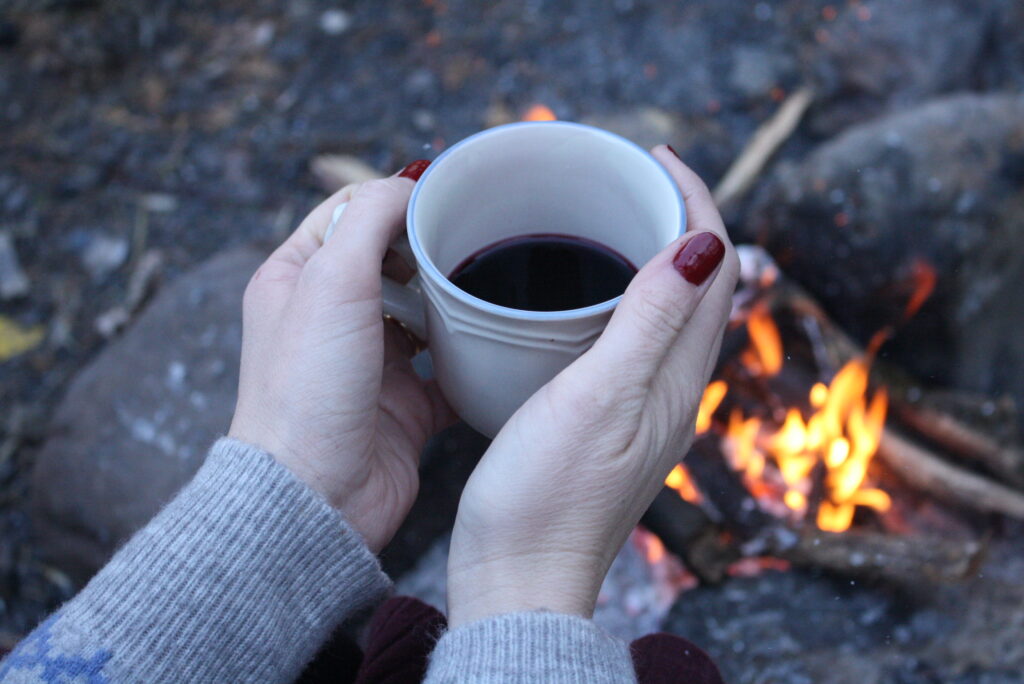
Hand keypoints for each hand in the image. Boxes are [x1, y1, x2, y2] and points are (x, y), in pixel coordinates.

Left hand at [229, 162, 454, 552]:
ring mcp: (370, 363)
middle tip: (478, 240)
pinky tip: (498, 345)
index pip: (349, 214)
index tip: (447, 196)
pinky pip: (449, 370)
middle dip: (433, 250)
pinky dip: (472, 358)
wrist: (317, 497)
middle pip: (393, 261)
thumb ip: (370, 219)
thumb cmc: (306, 393)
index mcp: (296, 280)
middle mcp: (331, 319)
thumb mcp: (330, 282)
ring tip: (492, 287)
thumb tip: (411, 183)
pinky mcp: (404, 406)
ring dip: (455, 302)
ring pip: (425, 313)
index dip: (395, 200)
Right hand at [445, 148, 737, 625]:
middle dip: (676, 221)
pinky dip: (617, 298)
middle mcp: (671, 390)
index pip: (715, 270)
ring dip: (649, 257)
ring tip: (607, 218)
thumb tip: (706, 242)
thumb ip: (650, 322)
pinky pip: (629, 340)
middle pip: (698, 286)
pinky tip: (577, 295)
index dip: (697, 204)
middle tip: (629, 178)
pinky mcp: (604, 423)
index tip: (657, 158)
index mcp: (678, 378)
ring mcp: (640, 408)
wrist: (518, 576)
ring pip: (665, 312)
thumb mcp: (599, 398)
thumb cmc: (548, 495)